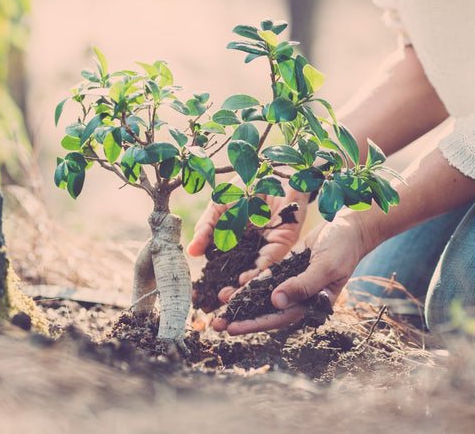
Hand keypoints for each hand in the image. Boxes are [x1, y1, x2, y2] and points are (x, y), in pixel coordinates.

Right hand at [187, 187, 309, 299]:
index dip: (210, 282)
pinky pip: (270, 260)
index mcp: (235, 241)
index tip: (197, 297)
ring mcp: (266, 247)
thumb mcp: (219, 206)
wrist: (274, 170)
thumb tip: (192, 252)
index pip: (220, 267)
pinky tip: (246, 280)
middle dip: (226, 291)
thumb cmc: (245, 186)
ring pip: (253, 272)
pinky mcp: (282, 242)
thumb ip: (206, 228)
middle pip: (237, 275)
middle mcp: (251, 248)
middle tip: (212, 305)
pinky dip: (258, 271)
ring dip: (241, 286)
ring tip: (228, 297)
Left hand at [211, 211, 372, 334]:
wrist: (351, 226)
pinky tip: (233, 285)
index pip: (279, 318)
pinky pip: (266, 278)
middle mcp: (301, 296)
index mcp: (312, 303)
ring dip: (242, 300)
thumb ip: (302, 285)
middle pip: (267, 310)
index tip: (231, 328)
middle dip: (242, 317)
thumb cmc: (344, 248)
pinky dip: (250, 282)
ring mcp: (294, 281)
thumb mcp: (325, 267)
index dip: (254, 324)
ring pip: (263, 295)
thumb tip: (275, 301)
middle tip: (215, 324)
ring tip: (218, 304)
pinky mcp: (290, 266)